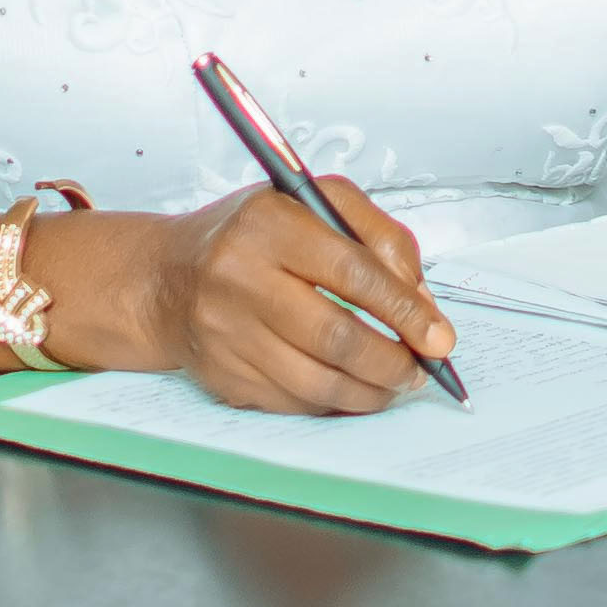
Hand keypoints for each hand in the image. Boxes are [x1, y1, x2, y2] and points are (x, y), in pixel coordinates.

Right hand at [106, 174, 457, 414]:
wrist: (168, 278)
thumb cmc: (251, 237)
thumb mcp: (315, 204)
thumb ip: (379, 238)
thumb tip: (422, 302)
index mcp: (269, 223)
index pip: (352, 270)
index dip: (404, 310)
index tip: (439, 336)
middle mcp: (239, 276)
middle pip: (336, 336)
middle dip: (394, 362)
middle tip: (421, 369)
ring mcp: (226, 332)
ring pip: (318, 381)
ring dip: (371, 391)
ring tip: (394, 382)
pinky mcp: (223, 375)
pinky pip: (295, 402)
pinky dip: (335, 402)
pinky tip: (353, 389)